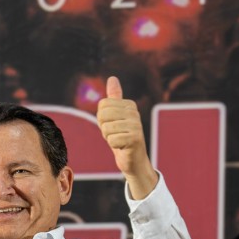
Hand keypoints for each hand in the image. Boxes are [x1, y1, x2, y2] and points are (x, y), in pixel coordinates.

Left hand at [96, 77, 157, 197]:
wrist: (134, 160)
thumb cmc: (122, 137)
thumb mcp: (116, 116)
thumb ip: (114, 98)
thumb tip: (112, 78)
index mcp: (129, 105)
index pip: (102, 105)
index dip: (102, 118)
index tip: (112, 125)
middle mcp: (135, 113)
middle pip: (103, 114)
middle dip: (104, 128)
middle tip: (115, 134)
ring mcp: (136, 125)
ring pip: (106, 128)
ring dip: (109, 138)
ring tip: (119, 140)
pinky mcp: (135, 139)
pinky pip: (111, 140)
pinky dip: (114, 146)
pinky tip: (122, 147)